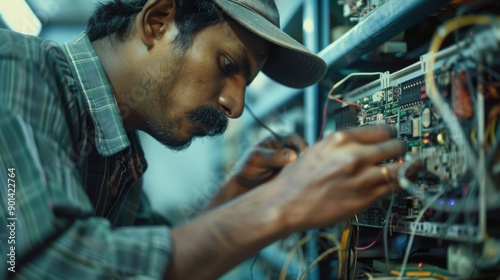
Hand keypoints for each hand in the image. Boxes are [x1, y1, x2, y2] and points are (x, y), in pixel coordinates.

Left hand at [231, 133, 307, 188]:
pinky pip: (302, 174)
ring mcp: (291, 162)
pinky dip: (302, 177)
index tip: (303, 153)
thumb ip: (273, 156)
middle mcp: (287, 149)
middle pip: (303, 150)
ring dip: (304, 169)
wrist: (245, 185)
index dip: (300, 144)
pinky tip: (296, 182)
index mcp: (278, 139)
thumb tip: (293, 155)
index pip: (293, 138)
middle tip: (301, 167)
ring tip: (297, 177)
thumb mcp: (257, 159)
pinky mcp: (293, 173)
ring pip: (304, 162)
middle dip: (305, 158)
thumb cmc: (248, 167)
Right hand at [268, 125, 405, 232]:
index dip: (391, 133)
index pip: (382, 129)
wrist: (286, 203)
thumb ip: (343, 143)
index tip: (393, 136)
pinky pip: (393, 187)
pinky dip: (397, 183)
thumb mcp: (319, 148)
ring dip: (403, 167)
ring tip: (402, 168)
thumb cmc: (297, 178)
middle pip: (395, 146)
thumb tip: (365, 140)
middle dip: (399, 148)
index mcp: (340, 139)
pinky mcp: (364, 198)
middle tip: (399, 152)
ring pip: (399, 167)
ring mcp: (361, 178)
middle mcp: (353, 156)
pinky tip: (395, 181)